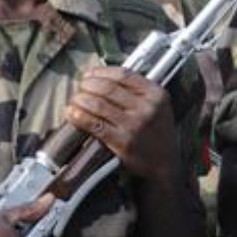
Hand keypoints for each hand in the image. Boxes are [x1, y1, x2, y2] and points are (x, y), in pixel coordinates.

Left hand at [66, 67, 177, 183]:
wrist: (164, 164)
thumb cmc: (157, 133)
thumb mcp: (157, 106)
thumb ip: (138, 90)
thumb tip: (102, 77)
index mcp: (156, 94)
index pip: (123, 75)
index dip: (101, 72)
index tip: (88, 74)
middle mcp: (146, 107)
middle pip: (108, 88)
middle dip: (87, 85)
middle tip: (80, 89)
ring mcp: (134, 125)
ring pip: (99, 104)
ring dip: (81, 100)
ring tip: (74, 101)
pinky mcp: (123, 142)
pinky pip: (95, 125)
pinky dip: (80, 117)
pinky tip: (72, 114)